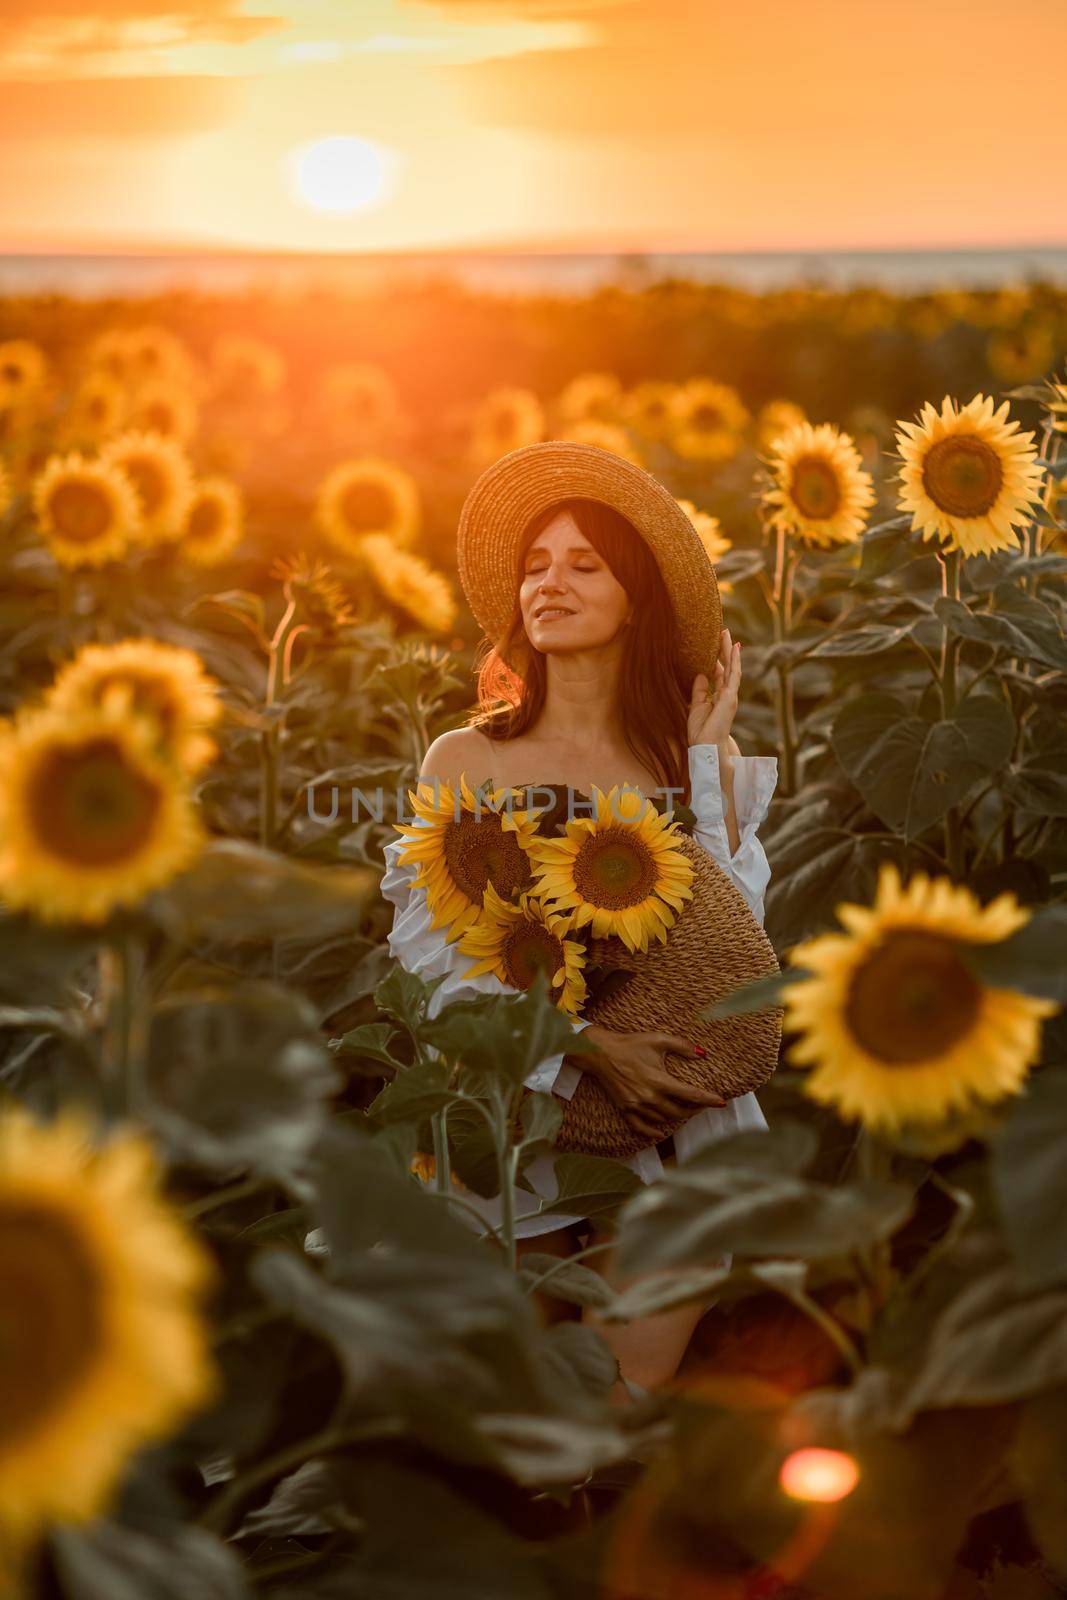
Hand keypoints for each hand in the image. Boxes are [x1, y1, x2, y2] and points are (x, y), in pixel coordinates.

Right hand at [580, 1024, 726, 1144]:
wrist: (600, 1053)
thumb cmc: (630, 1044)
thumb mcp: (658, 1039)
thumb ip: (682, 1046)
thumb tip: (702, 1053)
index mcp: (659, 1081)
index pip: (690, 1094)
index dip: (708, 1099)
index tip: (721, 1102)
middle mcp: (649, 1097)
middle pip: (679, 1111)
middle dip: (695, 1109)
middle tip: (703, 1104)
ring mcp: (636, 1106)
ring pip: (663, 1119)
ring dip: (678, 1117)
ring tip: (686, 1111)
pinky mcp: (625, 1109)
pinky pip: (640, 1127)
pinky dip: (652, 1132)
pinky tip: (660, 1133)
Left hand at [688, 626, 740, 747]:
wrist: (706, 746)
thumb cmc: (701, 732)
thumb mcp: (696, 706)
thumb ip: (699, 690)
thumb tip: (700, 674)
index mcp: (718, 697)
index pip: (720, 674)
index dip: (718, 660)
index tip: (714, 647)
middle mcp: (726, 695)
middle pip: (727, 667)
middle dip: (725, 650)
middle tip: (723, 633)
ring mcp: (730, 695)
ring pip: (732, 668)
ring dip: (730, 651)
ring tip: (728, 635)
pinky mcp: (730, 697)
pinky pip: (734, 675)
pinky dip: (735, 661)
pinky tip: (734, 648)